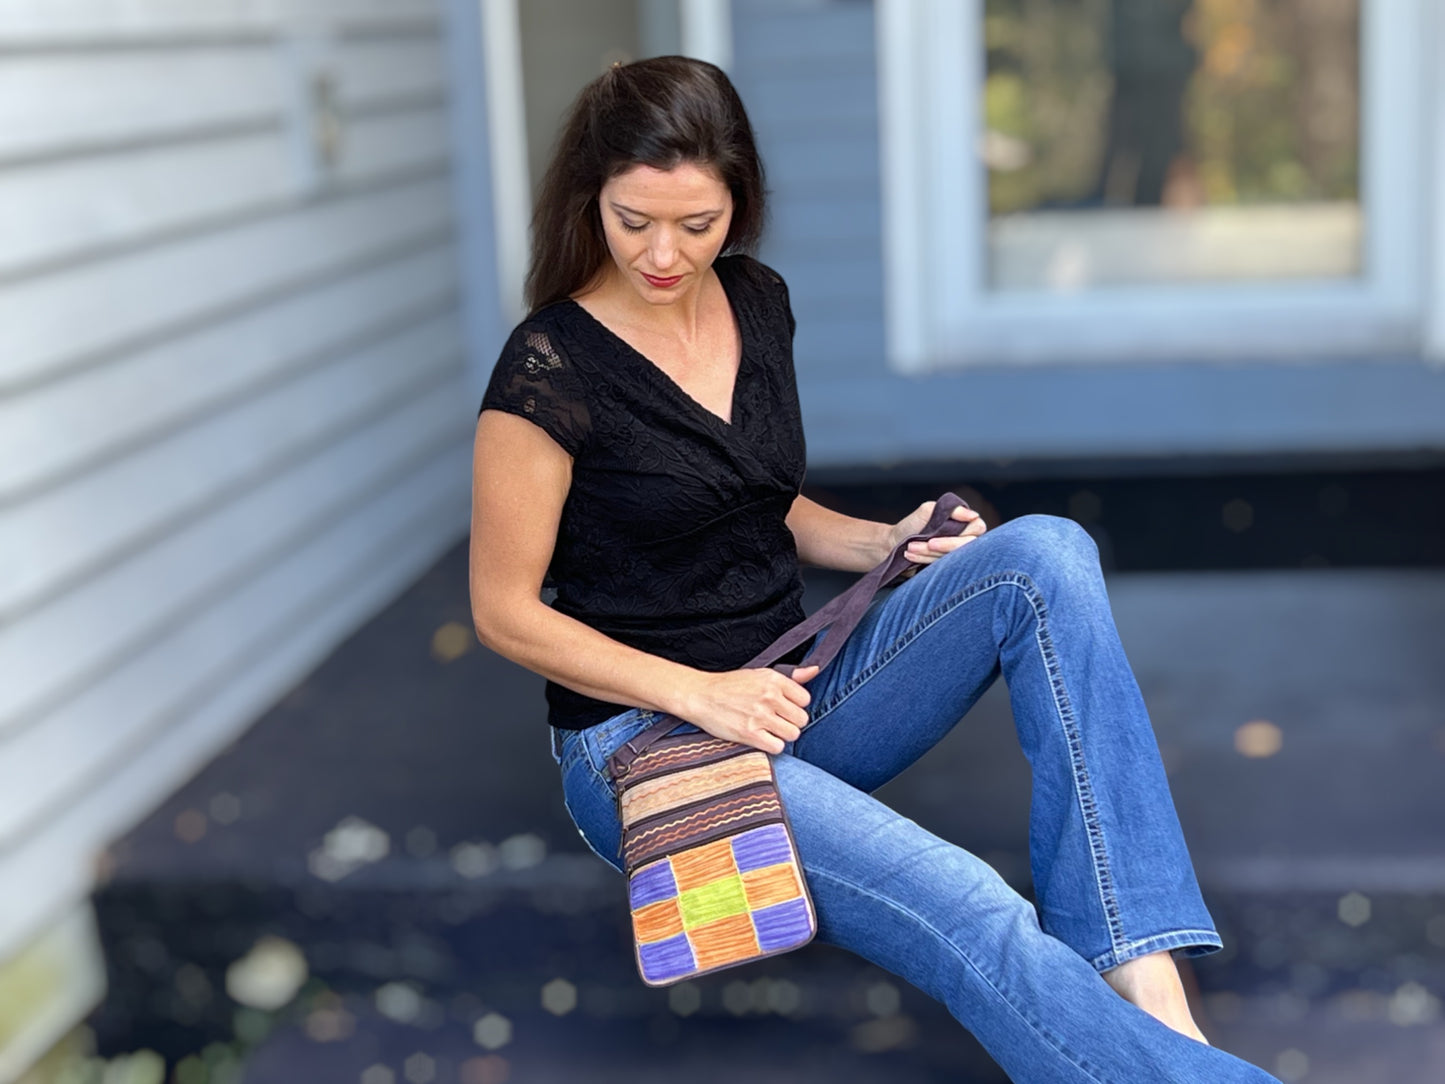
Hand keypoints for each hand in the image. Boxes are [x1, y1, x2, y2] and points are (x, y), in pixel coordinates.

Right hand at [680, 664, 820, 753]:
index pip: (805, 699)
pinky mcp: (750, 734)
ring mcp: (760, 716)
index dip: (795, 706)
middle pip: (801, 719)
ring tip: (769, 730)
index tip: (783, 708)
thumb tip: (814, 670)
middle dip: (791, 722)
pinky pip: (778, 747)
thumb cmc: (730, 685)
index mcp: (773, 680)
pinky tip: (762, 739)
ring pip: (793, 734)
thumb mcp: (760, 674)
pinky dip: (772, 745)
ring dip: (782, 735)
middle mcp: (769, 696)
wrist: (700, 696)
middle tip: (776, 721)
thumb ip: (790, 677)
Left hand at [886, 500, 986, 572]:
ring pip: (955, 558)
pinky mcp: (949, 567)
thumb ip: (950, 509)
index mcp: (965, 522)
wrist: (893, 544)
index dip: (955, 537)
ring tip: (910, 548)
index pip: (977, 528)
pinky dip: (926, 561)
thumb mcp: (928, 511)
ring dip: (928, 554)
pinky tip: (911, 556)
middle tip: (918, 545)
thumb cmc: (911, 525)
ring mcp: (958, 553)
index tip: (933, 541)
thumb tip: (973, 515)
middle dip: (941, 547)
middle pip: (967, 546)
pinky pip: (946, 567)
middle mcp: (965, 537)